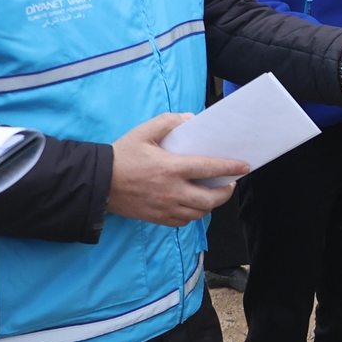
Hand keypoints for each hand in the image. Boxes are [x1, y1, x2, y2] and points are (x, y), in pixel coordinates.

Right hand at [107, 113, 249, 226]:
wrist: (97, 182)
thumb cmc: (122, 155)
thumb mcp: (144, 131)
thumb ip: (169, 121)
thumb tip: (191, 119)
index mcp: (171, 168)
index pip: (209, 168)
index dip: (230, 168)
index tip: (244, 167)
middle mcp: (171, 191)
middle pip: (210, 199)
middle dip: (225, 192)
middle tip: (229, 183)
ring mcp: (164, 207)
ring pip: (199, 213)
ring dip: (211, 205)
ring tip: (214, 194)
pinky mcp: (157, 218)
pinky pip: (183, 222)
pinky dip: (193, 215)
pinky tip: (194, 205)